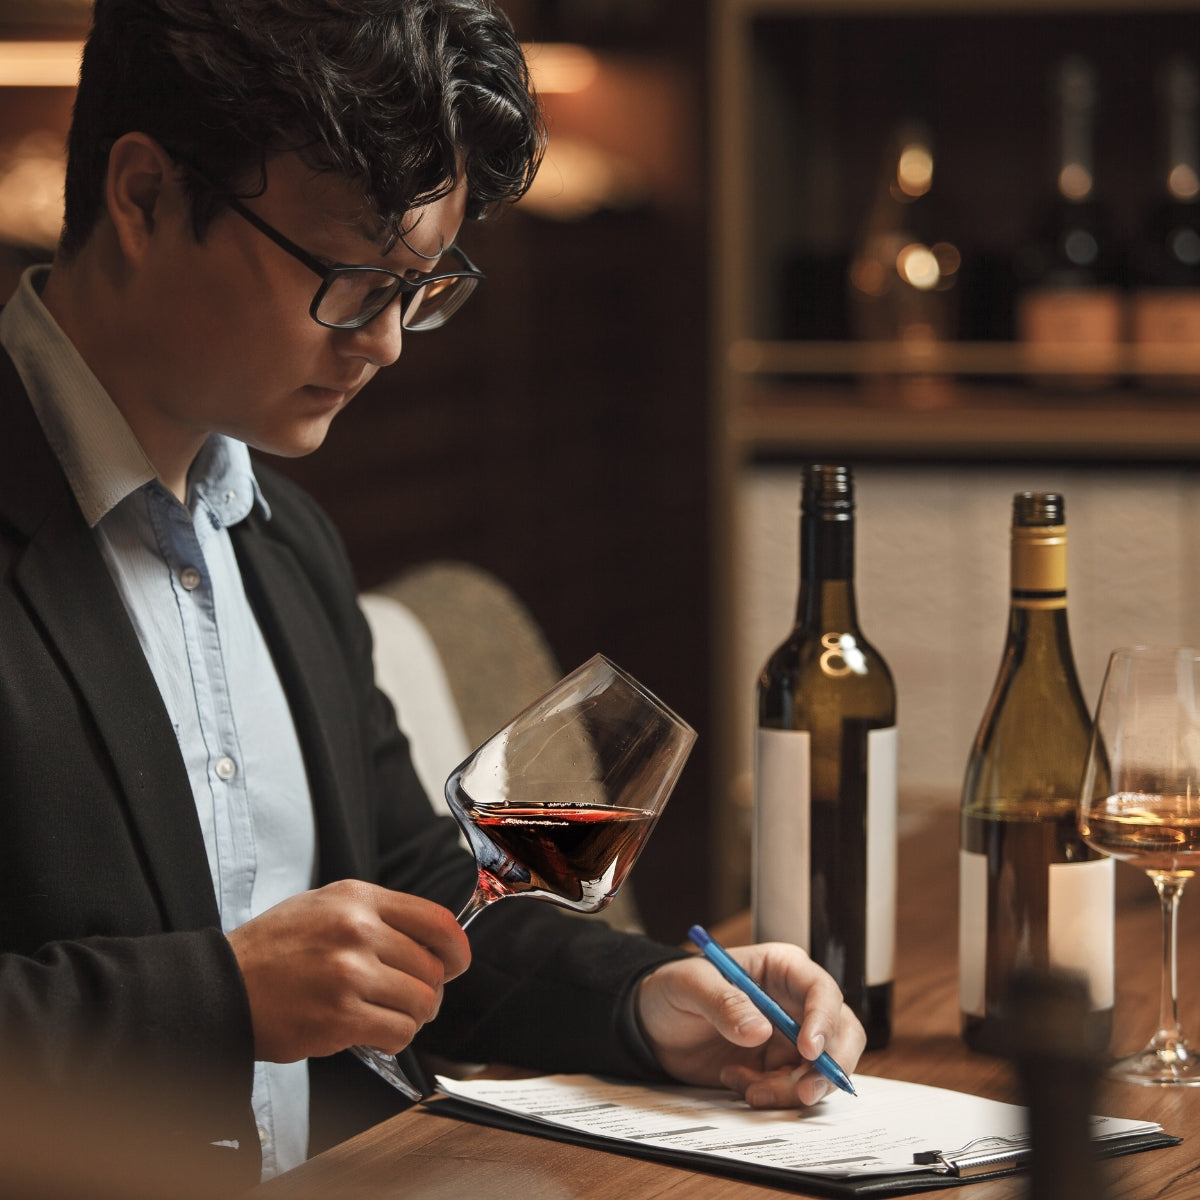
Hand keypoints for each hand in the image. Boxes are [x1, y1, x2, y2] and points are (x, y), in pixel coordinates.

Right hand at [226, 879, 469, 1062]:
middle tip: (412, 998)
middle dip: (430, 989)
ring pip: (421, 1002)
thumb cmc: (274, 949)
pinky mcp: (339, 1017)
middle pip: (432, 968)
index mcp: (358, 899)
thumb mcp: (325, 905)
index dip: (457, 948)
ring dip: (414, 1016)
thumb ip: (376, 914)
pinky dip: (395, 1038)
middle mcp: (357, 931)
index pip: (436, 920)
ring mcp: (349, 975)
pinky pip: (397, 1032)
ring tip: (390, 1015)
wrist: (223, 986)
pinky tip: (375, 1033)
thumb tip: (429, 939)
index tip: (457, 963)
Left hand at [635, 942, 864, 1106]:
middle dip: (829, 1067)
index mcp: (781, 968)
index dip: (824, 1020)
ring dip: (792, 1088)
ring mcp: (790, 1037)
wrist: (653, 1025)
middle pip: (841, 1034)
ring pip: (822, 1069)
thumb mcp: (690, 986)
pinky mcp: (778, 1067)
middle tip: (802, 1091)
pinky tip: (737, 1081)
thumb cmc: (674, 989)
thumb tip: (759, 1029)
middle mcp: (795, 1002)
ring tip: (749, 1087)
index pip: (821, 990)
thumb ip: (723, 1003)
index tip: (809, 1050)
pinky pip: (793, 1088)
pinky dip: (772, 1095)